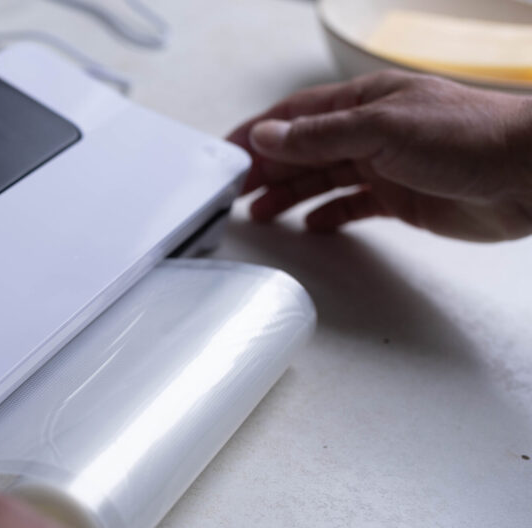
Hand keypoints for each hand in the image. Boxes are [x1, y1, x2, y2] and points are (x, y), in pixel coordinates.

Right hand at [227, 70, 531, 240]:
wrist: (531, 174)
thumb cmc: (471, 137)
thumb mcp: (381, 129)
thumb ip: (320, 135)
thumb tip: (269, 136)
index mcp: (364, 103)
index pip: (295, 116)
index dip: (258, 134)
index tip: (226, 154)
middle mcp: (371, 132)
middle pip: (303, 150)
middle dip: (266, 169)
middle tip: (233, 192)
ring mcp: (386, 166)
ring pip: (322, 179)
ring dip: (289, 194)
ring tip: (259, 213)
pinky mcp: (402, 199)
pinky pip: (352, 206)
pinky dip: (328, 215)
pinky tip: (311, 225)